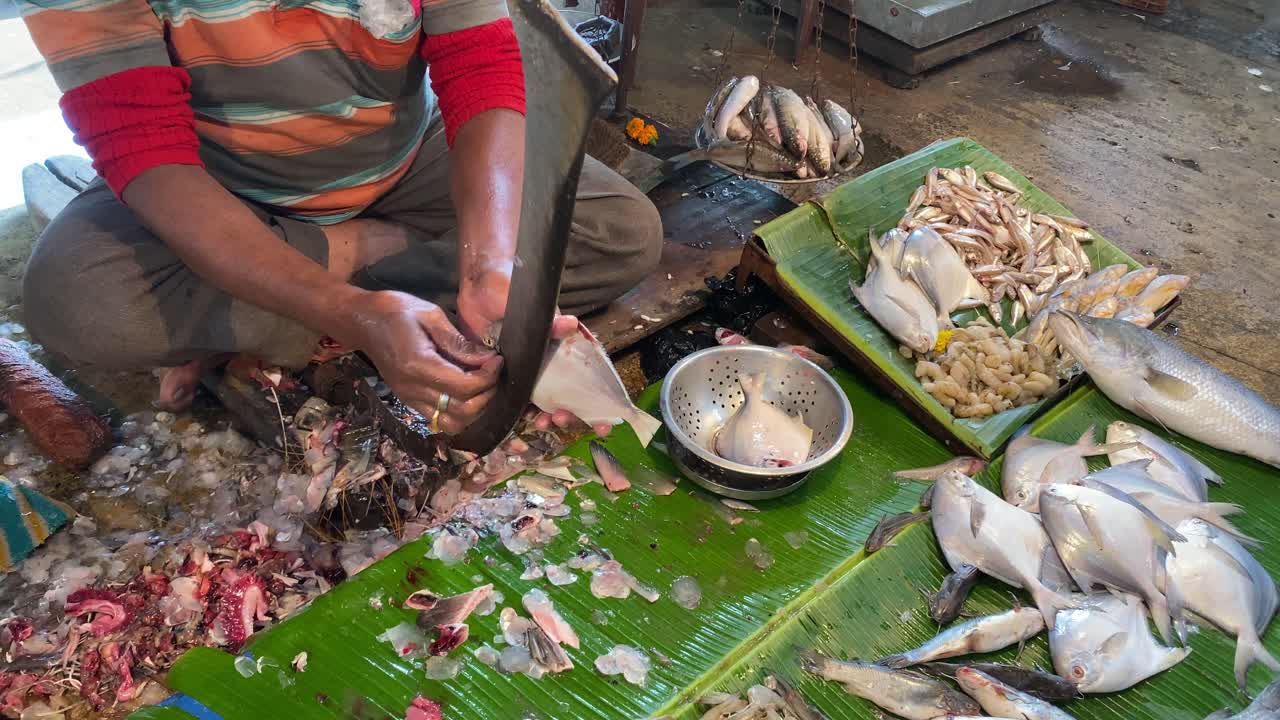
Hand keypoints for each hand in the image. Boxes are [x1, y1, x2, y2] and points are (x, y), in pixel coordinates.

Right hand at [341, 290, 501, 433]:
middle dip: (486, 395)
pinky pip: (439, 419)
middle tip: (493, 374)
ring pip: (451, 424)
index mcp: (418, 365)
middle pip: (461, 411)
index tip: (497, 360)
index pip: (463, 387)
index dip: (488, 377)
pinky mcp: (408, 400)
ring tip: (482, 386)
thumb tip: (486, 358)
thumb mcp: (430, 315)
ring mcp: (409, 398)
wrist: (361, 320)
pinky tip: (466, 391)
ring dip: (473, 410)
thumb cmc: (395, 311)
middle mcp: (413, 389)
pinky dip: (458, 412)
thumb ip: (458, 342)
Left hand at [457, 270, 610, 437]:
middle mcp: (550, 361)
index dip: (597, 402)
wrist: (477, 288)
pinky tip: (525, 419)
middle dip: (571, 414)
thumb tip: (572, 324)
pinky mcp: (508, 375)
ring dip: (547, 417)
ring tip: (543, 423)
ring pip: (545, 402)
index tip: (603, 421)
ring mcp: (529, 370)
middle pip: (569, 396)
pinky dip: (523, 412)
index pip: (588, 378)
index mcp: (563, 347)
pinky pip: (518, 399)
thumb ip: (550, 321)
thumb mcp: (532, 305)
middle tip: (563, 419)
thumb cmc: (511, 289)